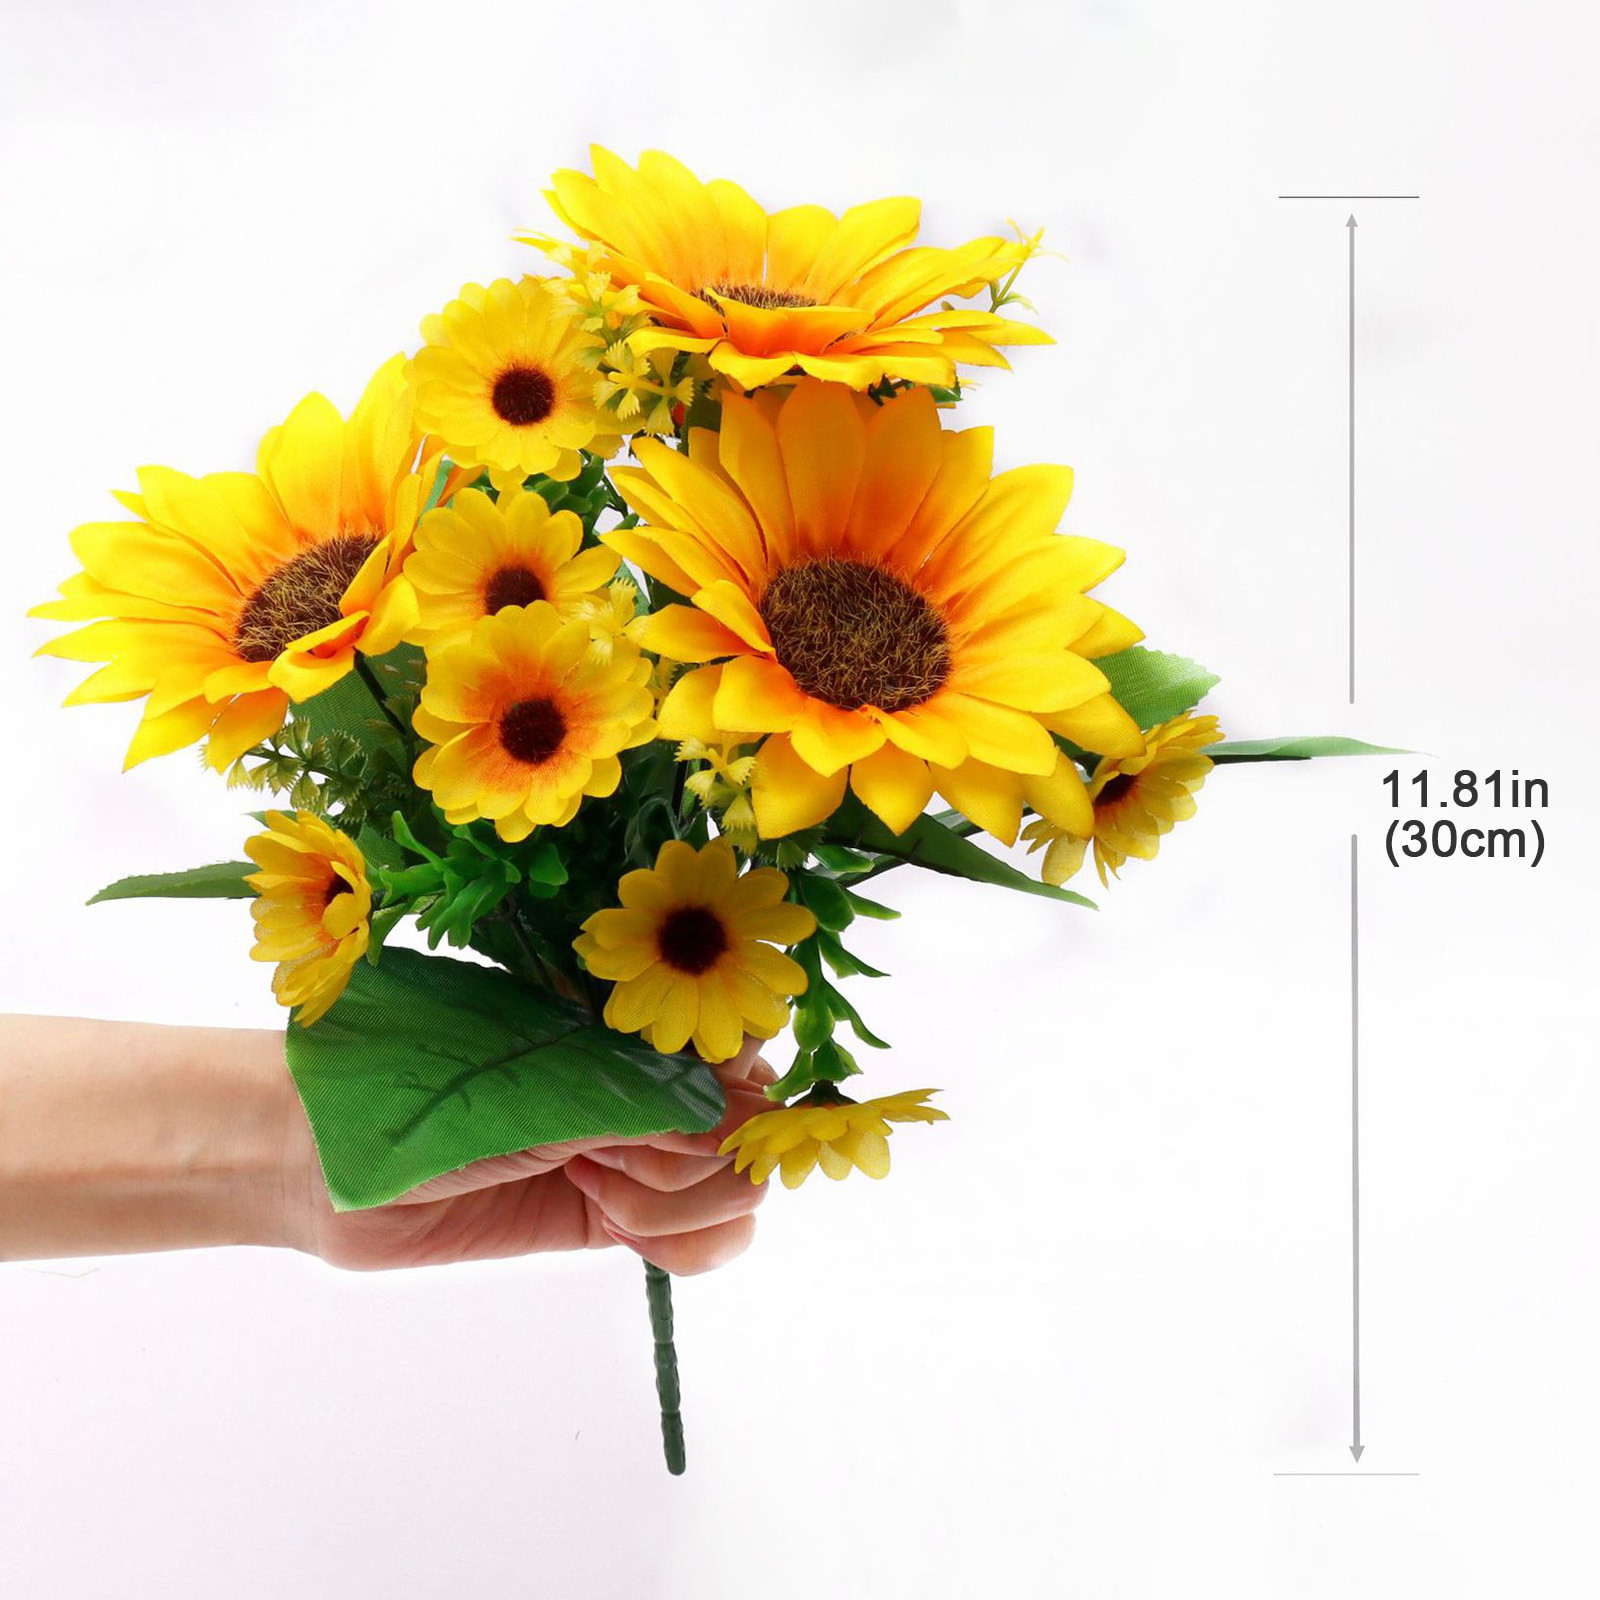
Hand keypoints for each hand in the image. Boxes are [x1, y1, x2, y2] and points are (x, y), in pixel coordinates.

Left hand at [283, 1038, 773, 1274]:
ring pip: (731, 1191)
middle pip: (749, 1127)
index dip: (741, 1078)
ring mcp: (629, 1151)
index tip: (704, 1099)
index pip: (739, 1042)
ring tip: (592, 1185)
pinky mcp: (609, 1217)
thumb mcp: (537, 1085)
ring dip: (679, 1202)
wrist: (318, 1156)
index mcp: (626, 1018)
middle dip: (697, 1153)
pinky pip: (693, 1240)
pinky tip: (621, 1226)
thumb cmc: (417, 1083)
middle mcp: (641, 1081)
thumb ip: (642, 1103)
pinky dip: (683, 1246)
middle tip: (606, 1150)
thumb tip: (745, 1121)